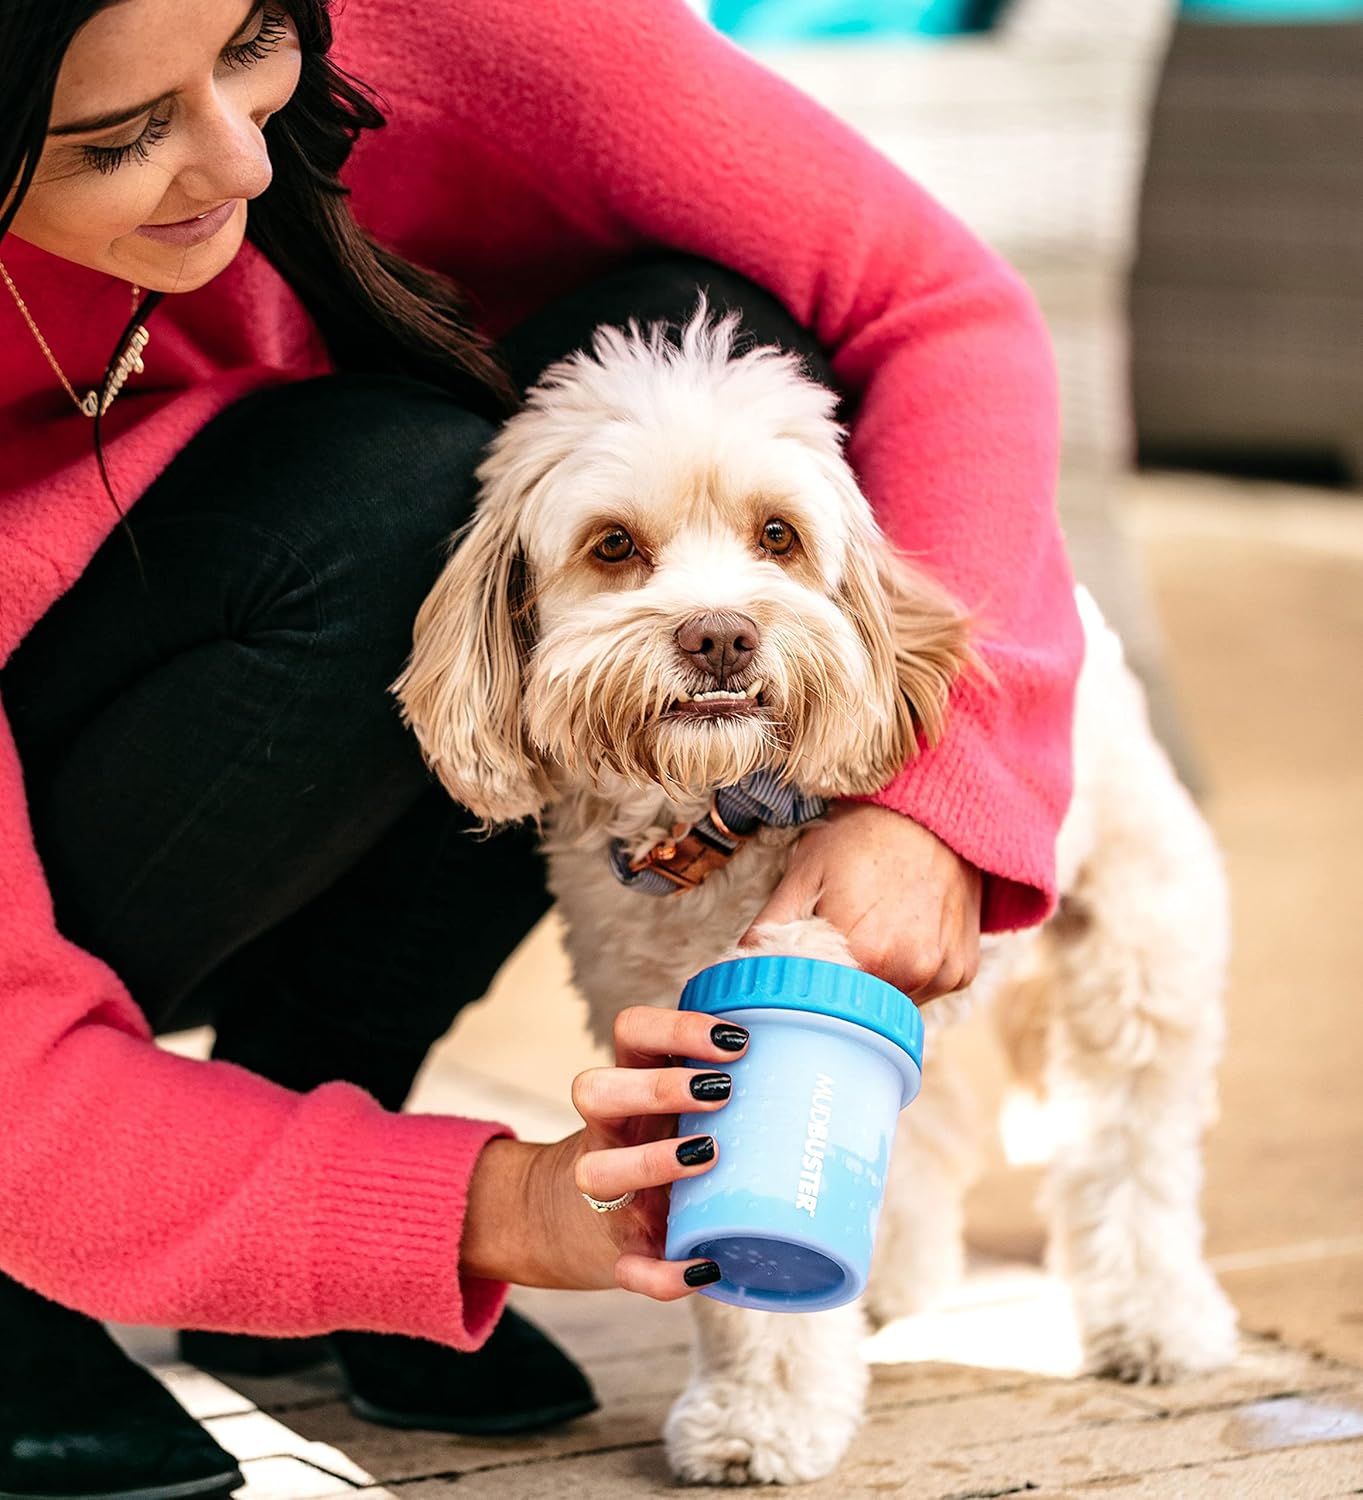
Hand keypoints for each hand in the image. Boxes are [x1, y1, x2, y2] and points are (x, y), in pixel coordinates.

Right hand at [461, 1005, 746, 1299]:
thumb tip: (831, 1063)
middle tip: (722, 1091)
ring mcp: (607, 1194)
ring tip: (709, 1155)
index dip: (674, 1028)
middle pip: (594, 1089)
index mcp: (630, 1085)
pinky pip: (629, 1269)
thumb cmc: (660, 1143)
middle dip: (658, 1086)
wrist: (582, 1220)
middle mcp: (609, 1132)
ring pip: (594, 1171)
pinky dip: (664, 1274)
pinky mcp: (620, 1252)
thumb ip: (728, 1081)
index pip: (631, 1032)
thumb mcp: (677, 1103)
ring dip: (650, 1161)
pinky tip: (707, 1266)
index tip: (736, 1041)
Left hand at [745, 801, 980, 1001]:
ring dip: (875, 984)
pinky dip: (909, 974)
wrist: (935, 814)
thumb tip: (738, 968)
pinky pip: (925, 990)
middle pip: (857, 1010)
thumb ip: (772, 927)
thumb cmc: (862, 837)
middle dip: (840, 990)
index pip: (819, 1002)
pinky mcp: (962, 971)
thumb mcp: (806, 871)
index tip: (800, 973)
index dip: (805, 989)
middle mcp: (909, 970)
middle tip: (837, 950)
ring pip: (891, 1004)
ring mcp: (941, 973)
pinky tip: (904, 936)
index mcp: (864, 951)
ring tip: (873, 936)